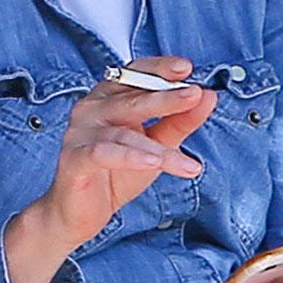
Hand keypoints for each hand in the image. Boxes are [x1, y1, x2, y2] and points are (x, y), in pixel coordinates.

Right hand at [34, 55, 216, 251]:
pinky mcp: (74, 158)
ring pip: (125, 133)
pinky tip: (153, 163)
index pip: (135, 73)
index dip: (159, 68)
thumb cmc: (116, 173)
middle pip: (131, 98)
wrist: (80, 214)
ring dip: (159, 147)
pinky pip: (104, 153)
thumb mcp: (157, 146)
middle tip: (195, 95)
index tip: (186, 68)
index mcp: (109, 97)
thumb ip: (180, 122)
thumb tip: (208, 96)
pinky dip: (131, 157)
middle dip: (166, 97)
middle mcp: (91, 108)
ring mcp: (79, 132)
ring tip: (187, 160)